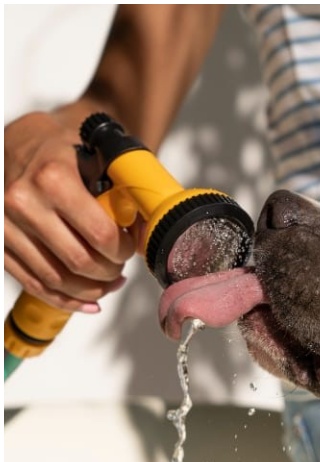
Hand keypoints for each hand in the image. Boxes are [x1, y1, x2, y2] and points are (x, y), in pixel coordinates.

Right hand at [4, 109, 134, 311]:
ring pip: (55, 279)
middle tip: (121, 268)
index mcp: (53, 178)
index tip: (130, 249)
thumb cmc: (66, 150)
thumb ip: (124, 189)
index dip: (123, 250)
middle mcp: (23, 202)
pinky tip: (88, 303)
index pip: (100, 235)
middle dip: (108, 272)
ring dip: (90, 290)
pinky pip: (32, 283)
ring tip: (109, 284)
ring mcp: (5, 224)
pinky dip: (63, 299)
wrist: (21, 142)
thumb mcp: (99, 156)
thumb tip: (149, 229)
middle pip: (78, 261)